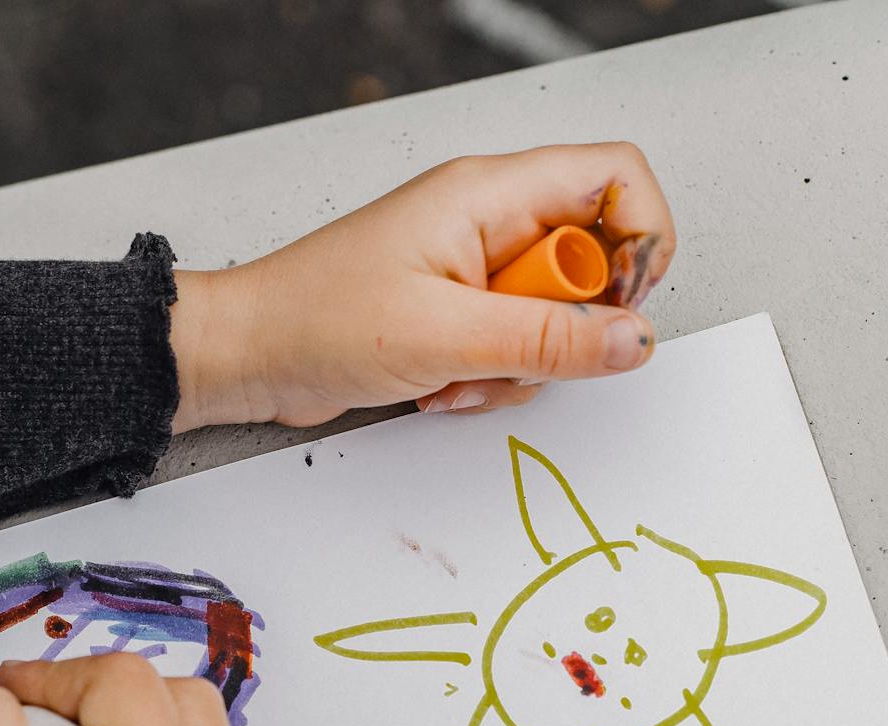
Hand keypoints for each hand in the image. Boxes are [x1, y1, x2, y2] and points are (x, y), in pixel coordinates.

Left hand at [169, 142, 677, 428]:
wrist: (247, 355)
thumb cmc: (316, 321)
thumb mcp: (444, 336)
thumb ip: (548, 340)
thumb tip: (634, 340)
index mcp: (489, 194)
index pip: (614, 175)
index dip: (641, 239)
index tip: (619, 308)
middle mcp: (487, 222)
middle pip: (591, 260)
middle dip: (565, 328)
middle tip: (512, 352)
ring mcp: (472, 269)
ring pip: (555, 318)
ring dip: (520, 366)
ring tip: (455, 376)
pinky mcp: (455, 313)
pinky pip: (513, 348)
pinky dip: (489, 379)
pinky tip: (437, 387)